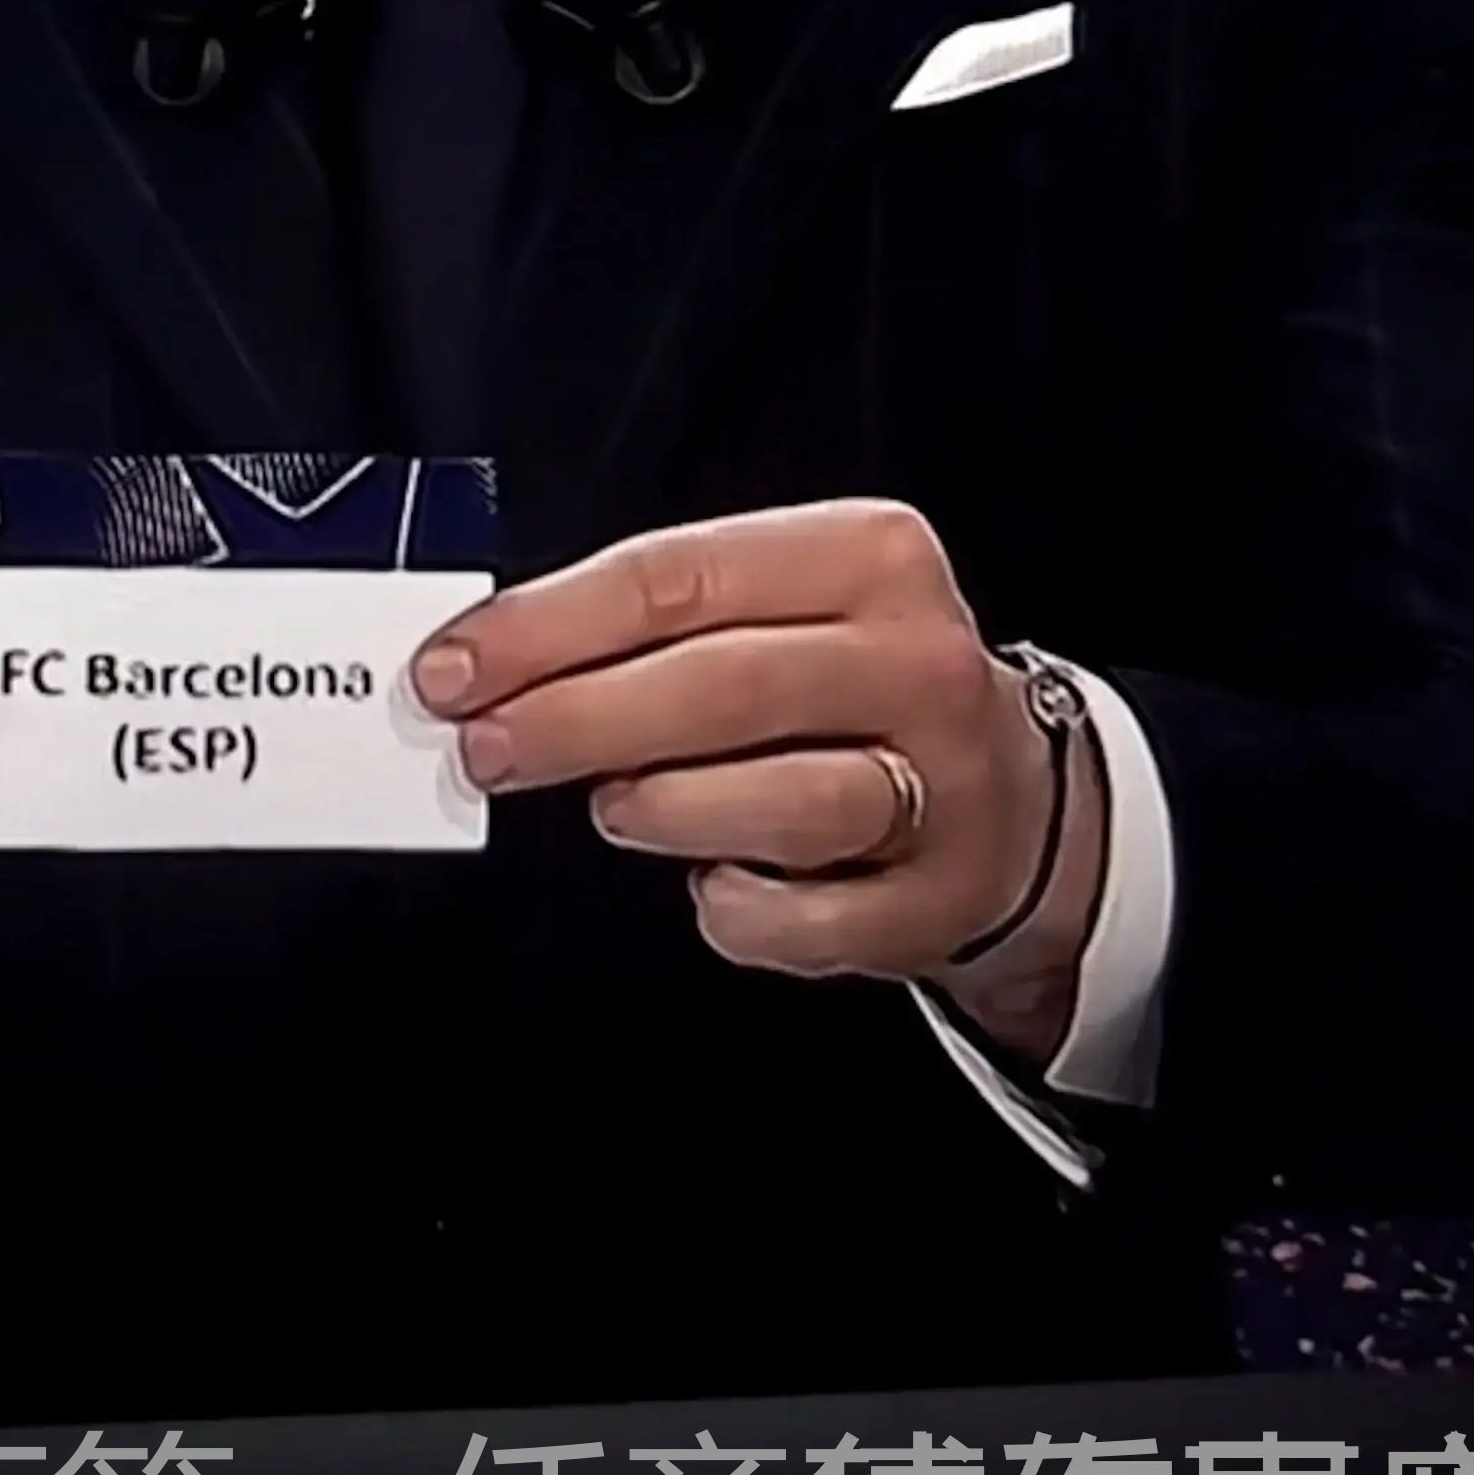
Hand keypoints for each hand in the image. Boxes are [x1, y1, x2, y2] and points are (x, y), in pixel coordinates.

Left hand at [410, 501, 1096, 1040]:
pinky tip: (713, 886)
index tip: (455, 664)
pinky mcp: (943, 898)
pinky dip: (739, 910)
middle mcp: (921, 660)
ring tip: (614, 804)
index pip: (681, 577)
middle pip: (725, 684)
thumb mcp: (779, 610)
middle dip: (578, 717)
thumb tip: (492, 667)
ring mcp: (948, 785)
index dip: (550, 625)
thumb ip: (657, 625)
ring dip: (666, 806)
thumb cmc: (849, 687)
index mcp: (868, 555)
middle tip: (485, 747)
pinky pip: (814, 918)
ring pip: (786, 800)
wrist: (1019, 803)